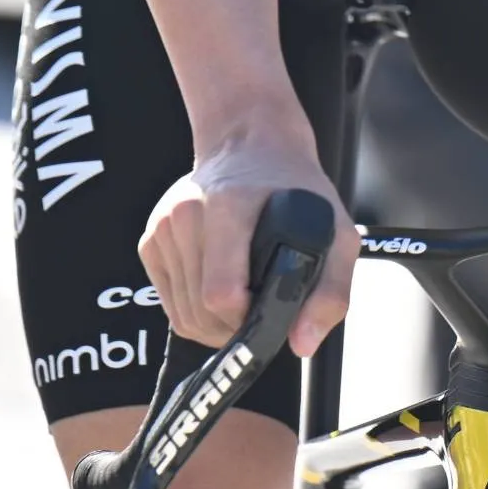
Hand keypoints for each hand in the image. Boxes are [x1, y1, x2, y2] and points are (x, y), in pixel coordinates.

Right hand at [137, 118, 358, 358]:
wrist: (251, 144)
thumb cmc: (297, 191)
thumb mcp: (337, 233)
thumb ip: (330, 292)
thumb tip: (301, 344)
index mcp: (229, 206)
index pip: (220, 294)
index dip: (245, 320)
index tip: (267, 312)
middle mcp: (187, 214)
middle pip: (199, 313)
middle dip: (232, 329)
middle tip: (260, 313)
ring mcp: (163, 227)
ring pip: (182, 315)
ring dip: (214, 325)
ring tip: (244, 302)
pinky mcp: (150, 239)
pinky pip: (168, 302)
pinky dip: (194, 309)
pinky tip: (220, 287)